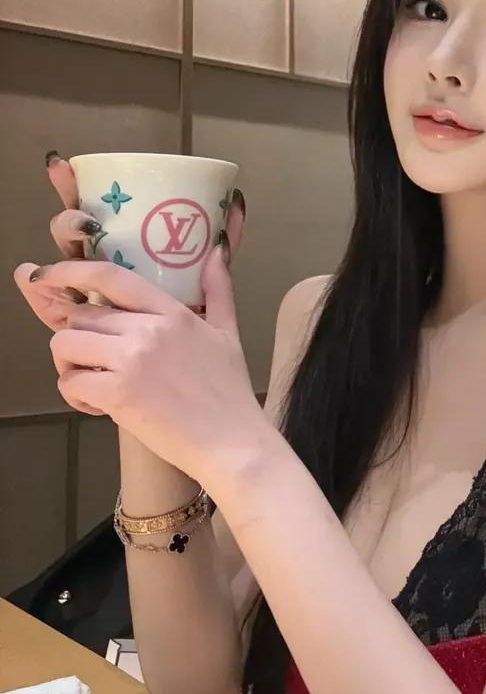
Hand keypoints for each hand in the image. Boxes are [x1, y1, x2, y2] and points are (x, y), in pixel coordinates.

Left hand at [13, 152, 244, 416]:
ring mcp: (132, 361)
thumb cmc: (230, 393)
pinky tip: (98, 406)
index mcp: (172, 312)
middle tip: (93, 360)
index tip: (45, 274)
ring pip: (66, 345)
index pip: (111, 277)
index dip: (70, 270)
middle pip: (81, 315)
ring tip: (93, 382)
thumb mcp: (227, 333)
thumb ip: (218, 290)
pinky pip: (70, 382)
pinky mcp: (118, 395)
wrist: (233, 443)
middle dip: (77, 337)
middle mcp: (148, 330)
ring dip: (70, 364)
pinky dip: (76, 395)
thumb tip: (216, 249)